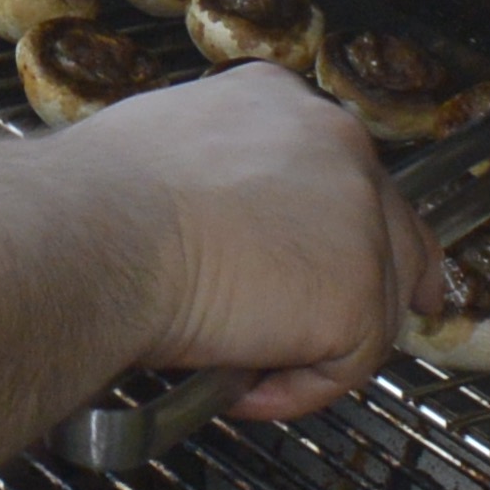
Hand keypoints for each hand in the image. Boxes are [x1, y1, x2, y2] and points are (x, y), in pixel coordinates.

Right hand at [76, 63, 432, 420]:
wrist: (99, 234)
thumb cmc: (97, 200)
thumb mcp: (161, 145)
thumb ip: (215, 173)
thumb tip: (207, 217)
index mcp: (281, 101)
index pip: (345, 164)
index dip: (353, 221)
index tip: (348, 257)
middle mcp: (335, 144)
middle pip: (392, 227)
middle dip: (385, 285)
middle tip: (356, 330)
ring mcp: (359, 218)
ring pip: (376, 304)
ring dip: (315, 344)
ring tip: (246, 363)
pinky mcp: (361, 293)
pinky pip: (346, 363)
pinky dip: (297, 388)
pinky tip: (244, 386)